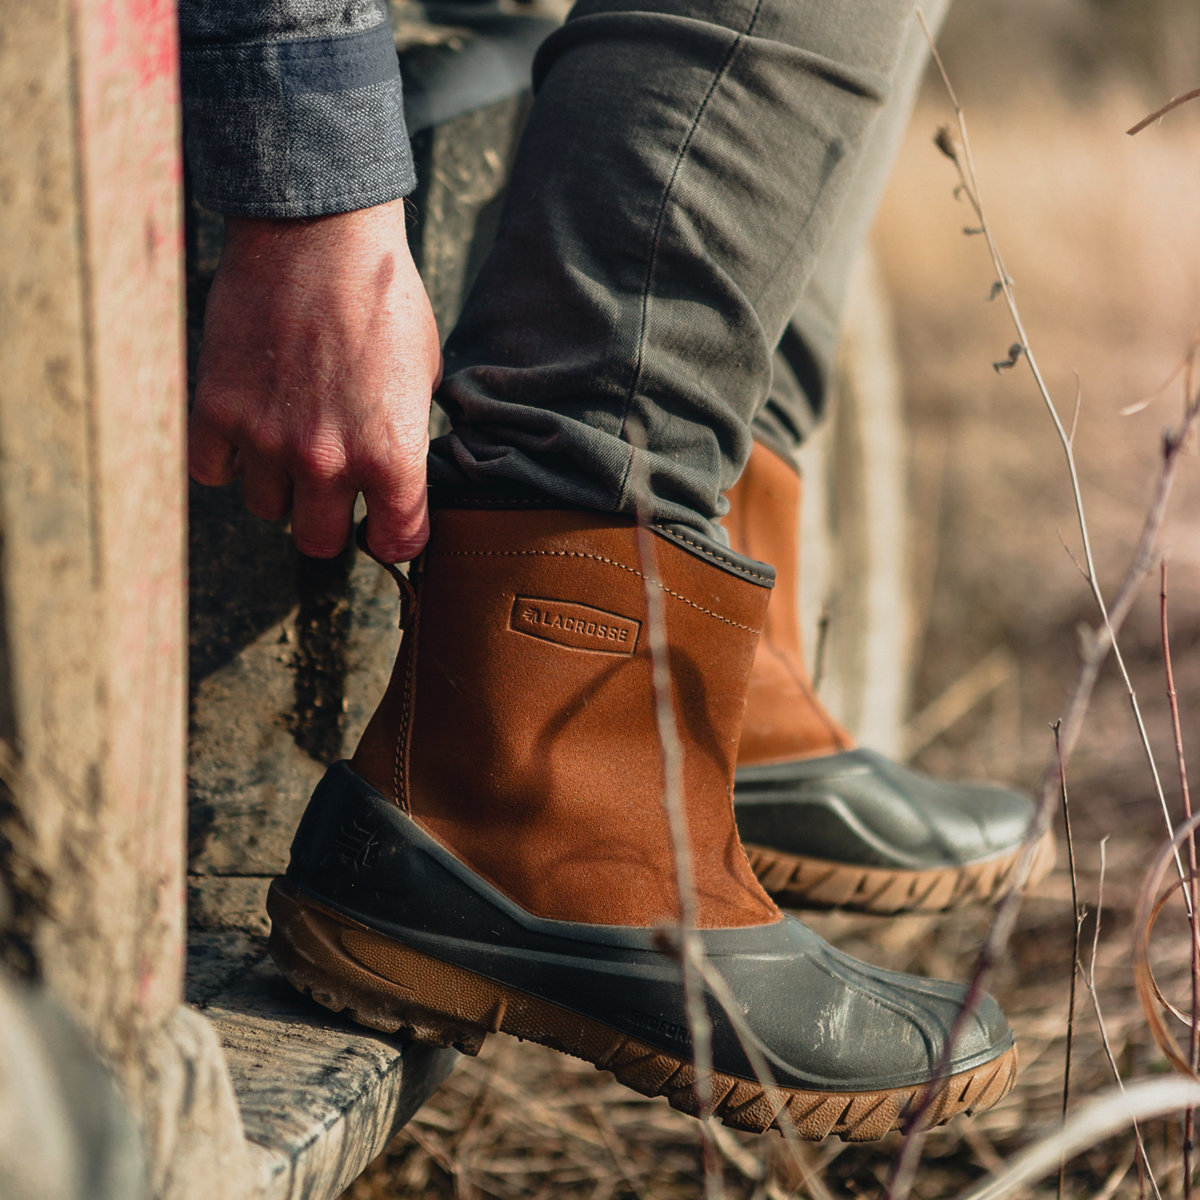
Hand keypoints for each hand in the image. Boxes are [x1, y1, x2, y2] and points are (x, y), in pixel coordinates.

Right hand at [189, 199, 441, 561]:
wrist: (319, 232)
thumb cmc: (382, 298)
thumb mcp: (424, 376)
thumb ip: (407, 439)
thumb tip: (399, 479)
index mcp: (391, 454)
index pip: (396, 541)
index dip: (395, 536)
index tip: (387, 526)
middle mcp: (328, 459)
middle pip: (319, 542)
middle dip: (331, 520)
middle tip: (334, 489)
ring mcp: (268, 439)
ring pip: (268, 508)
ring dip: (281, 486)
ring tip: (291, 443)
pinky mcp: (218, 410)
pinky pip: (214, 472)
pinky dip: (229, 458)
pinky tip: (249, 428)